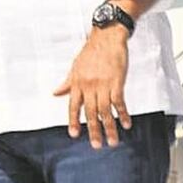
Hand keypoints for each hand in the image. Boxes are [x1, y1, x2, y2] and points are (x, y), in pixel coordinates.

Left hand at [53, 24, 130, 148]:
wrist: (107, 37)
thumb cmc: (91, 51)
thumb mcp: (75, 67)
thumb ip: (67, 82)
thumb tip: (56, 93)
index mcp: (77, 82)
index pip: (73, 106)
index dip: (73, 121)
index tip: (74, 134)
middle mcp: (88, 85)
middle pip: (90, 112)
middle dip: (93, 130)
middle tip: (96, 145)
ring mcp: (103, 84)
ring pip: (105, 111)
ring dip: (109, 128)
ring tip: (112, 141)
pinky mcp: (117, 82)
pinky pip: (119, 102)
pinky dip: (123, 114)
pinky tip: (126, 124)